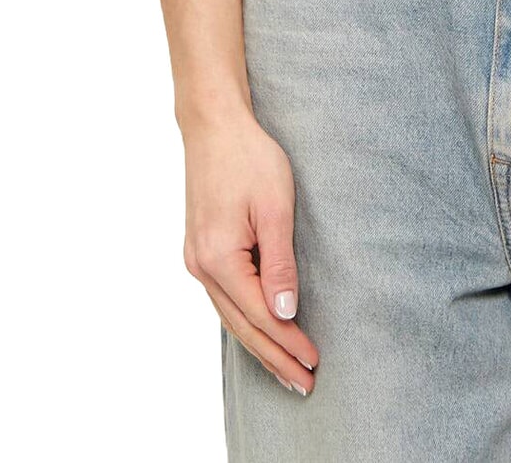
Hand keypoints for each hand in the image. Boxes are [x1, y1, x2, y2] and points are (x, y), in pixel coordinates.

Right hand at [182, 109, 318, 393]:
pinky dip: (244, 321)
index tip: (314, 362)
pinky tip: (259, 333)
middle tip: (304, 384)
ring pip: (230, 316)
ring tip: (286, 369)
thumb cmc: (249, 158)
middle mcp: (200, 266)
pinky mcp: (201, 250)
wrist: (214, 126)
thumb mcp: (274, 207)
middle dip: (274, 357)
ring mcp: (196, 260)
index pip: (260, 314)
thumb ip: (280, 262)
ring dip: (259, 344)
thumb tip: (285, 312)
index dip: (288, 341)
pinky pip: (224, 298)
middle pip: (241, 325)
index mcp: (218, 258)